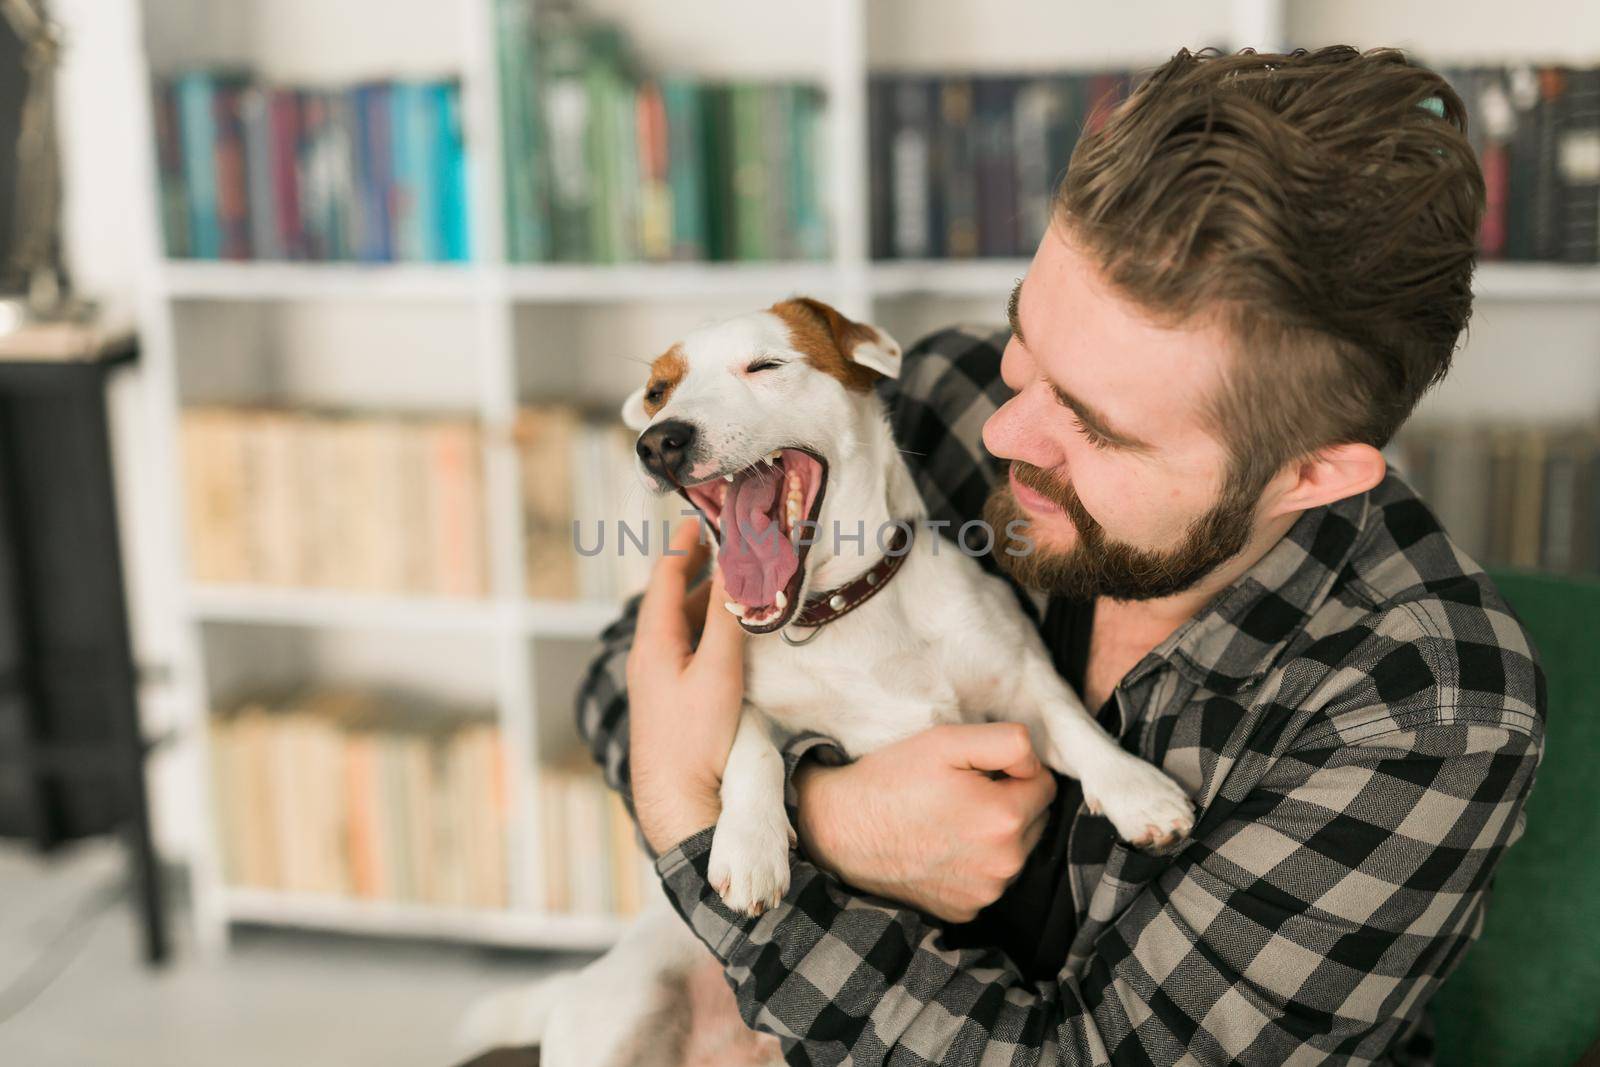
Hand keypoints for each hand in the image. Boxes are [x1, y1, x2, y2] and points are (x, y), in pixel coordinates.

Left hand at [627, 520, 747, 854]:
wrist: (680, 805)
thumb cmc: (696, 739)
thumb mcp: (718, 671)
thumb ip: (727, 618)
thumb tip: (734, 568)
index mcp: (652, 643)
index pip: (663, 578)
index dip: (683, 546)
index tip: (701, 520)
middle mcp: (650, 658)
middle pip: (674, 601)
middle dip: (702, 572)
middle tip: (732, 549)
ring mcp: (659, 682)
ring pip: (683, 629)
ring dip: (709, 604)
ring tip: (740, 587)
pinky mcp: (673, 703)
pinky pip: (690, 652)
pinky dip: (710, 633)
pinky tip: (733, 638)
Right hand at [793, 723, 1055, 922]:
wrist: (840, 829)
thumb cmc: (892, 779)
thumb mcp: (947, 740)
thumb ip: (1008, 742)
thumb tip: (1037, 764)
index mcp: (1005, 818)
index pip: (1045, 785)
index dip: (1013, 770)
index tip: (978, 770)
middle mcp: (1003, 865)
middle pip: (1035, 821)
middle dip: (1009, 803)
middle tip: (962, 792)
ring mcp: (984, 894)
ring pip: (1016, 852)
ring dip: (996, 835)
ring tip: (950, 819)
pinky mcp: (966, 912)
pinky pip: (989, 880)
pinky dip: (976, 864)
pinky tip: (942, 847)